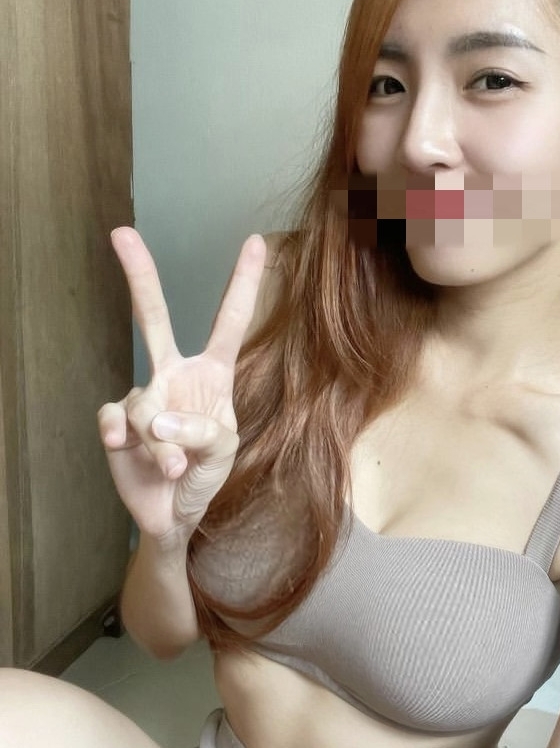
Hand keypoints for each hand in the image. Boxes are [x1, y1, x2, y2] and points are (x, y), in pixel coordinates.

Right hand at [98, 227, 266, 545]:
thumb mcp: (224, 449)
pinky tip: (126, 449)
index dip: (242, 283)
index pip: (229, 320)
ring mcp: (143, 396)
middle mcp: (174, 375)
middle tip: (121, 234)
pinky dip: (126, 438)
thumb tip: (157, 419)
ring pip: (146, 403)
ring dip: (161, 443)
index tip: (255, 242)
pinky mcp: (117, 422)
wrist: (174, 513)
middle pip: (153, 318)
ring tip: (174, 466)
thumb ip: (201, 430)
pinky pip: (116, 418)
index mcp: (212, 374)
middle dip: (139, 276)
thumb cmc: (207, 472)